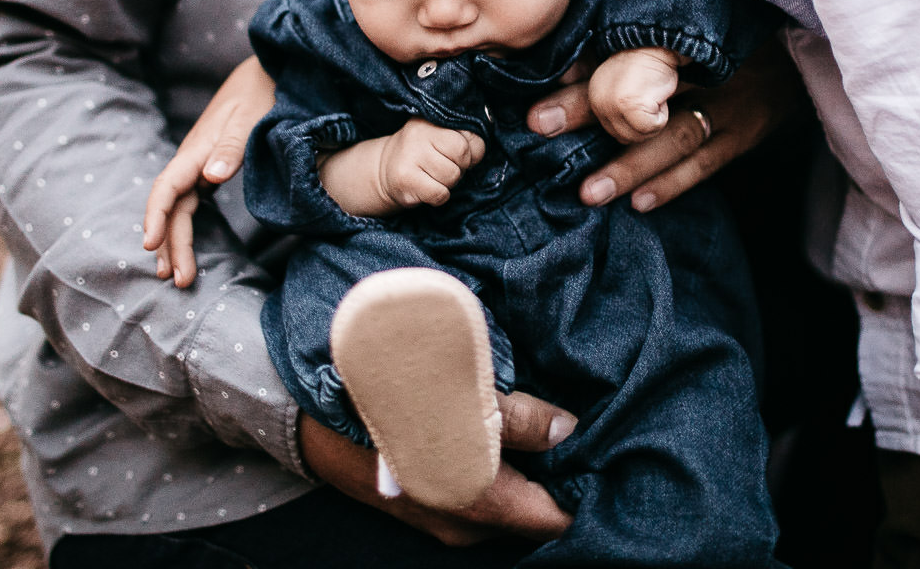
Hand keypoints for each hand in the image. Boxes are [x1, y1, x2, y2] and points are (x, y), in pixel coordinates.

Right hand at [141, 56, 275, 286]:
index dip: (157, 218)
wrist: (268, 69)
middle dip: (170, 244)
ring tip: (177, 275)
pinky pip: (191, 201)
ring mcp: (201, 162)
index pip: (167, 188)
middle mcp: (194, 158)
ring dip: (176, 240)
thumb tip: (210, 177)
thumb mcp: (252, 118)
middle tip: (178, 281)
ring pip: (179, 207)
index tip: (152, 246)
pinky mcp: (211, 165)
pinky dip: (186, 225)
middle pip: (171, 207)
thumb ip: (232, 147)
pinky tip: (185, 245)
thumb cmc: (262, 92)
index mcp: (197, 149)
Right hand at [299, 390, 575, 545]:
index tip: (614, 456)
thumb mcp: (461, 397)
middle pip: (534, 515)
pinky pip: (480, 497)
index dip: (589, 491)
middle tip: (592, 435)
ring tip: (555, 431)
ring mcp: (441, 516)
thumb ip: (520, 419)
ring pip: (506, 505)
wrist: (305, 409)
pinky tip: (510, 436)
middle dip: (562, 480)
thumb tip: (568, 429)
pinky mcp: (426, 501)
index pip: (558, 519)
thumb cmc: (386, 398)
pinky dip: (501, 474)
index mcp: (478, 502)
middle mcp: (463, 523)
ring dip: (528, 475)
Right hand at [375, 119, 486, 209]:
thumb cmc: (422, 154)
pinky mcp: (405, 179)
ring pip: (452, 176)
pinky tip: (426, 188)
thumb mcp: (439, 136)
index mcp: (430, 121)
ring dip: (448, 183)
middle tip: (446, 167)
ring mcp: (410, 156)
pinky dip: (439, 196)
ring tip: (433, 177)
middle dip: (460, 167)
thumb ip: (462, 137)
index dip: (472, 152)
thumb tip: (477, 152)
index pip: (470, 136)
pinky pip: (440, 194)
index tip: (459, 156)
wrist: (384, 171)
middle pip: (462, 155)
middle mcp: (418, 134)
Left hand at [529, 39, 807, 211]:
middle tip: (543, 126)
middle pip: (646, 90)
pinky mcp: (747, 133)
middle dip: (592, 111)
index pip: (631, 48)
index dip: (587, 65)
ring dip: (631, 165)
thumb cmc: (733, 29)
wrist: (801, 45)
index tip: (545, 81)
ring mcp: (733, 104)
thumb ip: (637, 37)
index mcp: (690, 33)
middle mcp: (711, 66)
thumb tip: (569, 63)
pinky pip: (706, 163)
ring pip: (675, 138)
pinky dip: (674, 183)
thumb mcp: (694, 22)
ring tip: (589, 191)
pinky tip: (641, 202)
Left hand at [587, 48, 683, 143]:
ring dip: (653, 120)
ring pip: (637, 136)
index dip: (635, 123)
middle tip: (650, 96)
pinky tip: (659, 95)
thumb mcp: (625, 87)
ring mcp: (611, 104)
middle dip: (644, 124)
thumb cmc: (650, 65)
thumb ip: (617, 108)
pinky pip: (651, 128)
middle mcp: (597, 102)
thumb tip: (612, 135)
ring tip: (653, 94)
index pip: (615, 132)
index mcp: (595, 97)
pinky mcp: (628, 105)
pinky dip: (662, 116)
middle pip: (624, 137)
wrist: (660, 42)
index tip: (643, 100)